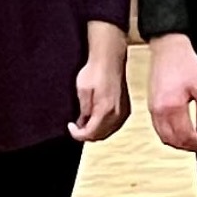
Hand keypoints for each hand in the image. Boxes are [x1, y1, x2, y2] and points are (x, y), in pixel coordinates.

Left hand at [70, 23, 131, 142]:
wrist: (109, 60)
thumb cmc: (95, 71)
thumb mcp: (82, 91)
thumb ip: (83, 110)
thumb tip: (83, 123)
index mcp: (105, 110)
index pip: (90, 133)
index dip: (77, 134)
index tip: (70, 127)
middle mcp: (117, 114)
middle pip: (100, 136)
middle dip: (86, 134)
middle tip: (76, 127)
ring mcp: (124, 111)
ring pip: (108, 132)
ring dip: (96, 131)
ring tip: (84, 122)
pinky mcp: (126, 108)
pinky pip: (115, 125)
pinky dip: (104, 126)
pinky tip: (96, 118)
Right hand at [147, 33, 196, 152]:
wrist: (168, 49)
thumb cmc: (186, 63)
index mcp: (172, 107)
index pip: (186, 136)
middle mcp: (158, 111)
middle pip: (174, 141)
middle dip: (191, 147)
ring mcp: (152, 109)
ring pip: (164, 137)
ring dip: (180, 144)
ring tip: (196, 142)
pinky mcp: (151, 106)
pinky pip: (159, 129)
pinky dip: (171, 136)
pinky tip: (183, 133)